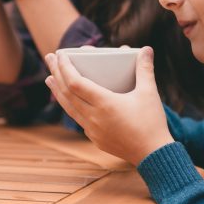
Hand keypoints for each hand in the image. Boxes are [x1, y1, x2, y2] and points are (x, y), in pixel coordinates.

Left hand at [44, 47, 173, 165]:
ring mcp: (92, 130)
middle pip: (66, 93)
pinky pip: (78, 119)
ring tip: (49, 79)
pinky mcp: (95, 138)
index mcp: (104, 103)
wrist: (153, 155)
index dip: (65, 67)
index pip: (75, 82)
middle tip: (50, 58)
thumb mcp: (149, 93)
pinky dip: (69, 106)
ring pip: (68, 108)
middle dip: (56, 73)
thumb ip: (145, 69)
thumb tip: (147, 48)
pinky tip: (69, 101)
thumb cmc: (151, 122)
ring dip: (57, 91)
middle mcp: (94, 117)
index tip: (60, 54)